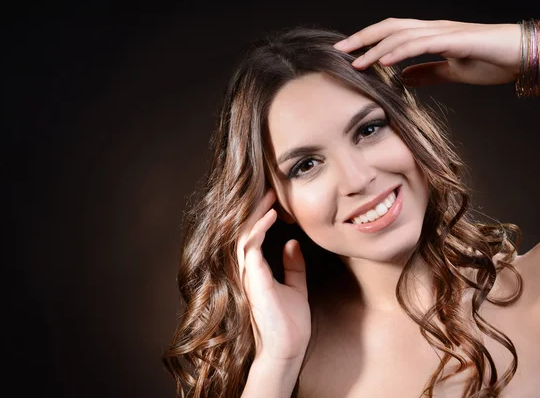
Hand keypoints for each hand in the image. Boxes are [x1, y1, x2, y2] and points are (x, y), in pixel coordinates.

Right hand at [236, 189, 310, 363]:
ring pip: (242, 235)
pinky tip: (270, 215)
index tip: (275, 199)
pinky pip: (249, 247)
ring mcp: (247, 275)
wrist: (287, 350)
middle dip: (255, 209)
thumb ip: (293, 266)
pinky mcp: (252, 279)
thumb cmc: (290, 323)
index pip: (253, 236)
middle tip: (269, 189)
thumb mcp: (296, 288)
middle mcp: (247, 271)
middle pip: (244, 232)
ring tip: (270, 196)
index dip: (261, 216)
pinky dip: (258, 229)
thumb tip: (292, 243)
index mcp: (256, 271)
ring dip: (255, 214)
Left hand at [334, 18, 521, 86]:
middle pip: (390, 27)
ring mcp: (445, 31)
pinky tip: (383, 61)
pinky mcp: (456, 39)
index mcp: (432, 35)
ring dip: (374, 46)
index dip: (369, 42)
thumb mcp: (452, 71)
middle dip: (362, 39)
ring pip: (401, 33)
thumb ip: (428, 73)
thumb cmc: (493, 60)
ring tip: (354, 60)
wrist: (526, 55)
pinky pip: (422, 43)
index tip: (348, 55)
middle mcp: (434, 29)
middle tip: (338, 52)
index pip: (393, 34)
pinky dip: (399, 51)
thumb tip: (404, 78)